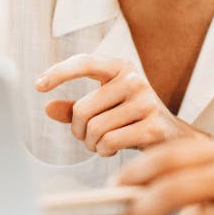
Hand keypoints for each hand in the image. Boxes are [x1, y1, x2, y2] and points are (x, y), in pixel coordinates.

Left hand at [34, 54, 208, 156]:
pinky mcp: (153, 126)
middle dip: (78, 131)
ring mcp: (146, 102)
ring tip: (103, 143)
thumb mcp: (104, 108)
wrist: (174, 138)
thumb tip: (48, 107)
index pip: (85, 63)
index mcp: (120, 67)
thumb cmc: (133, 119)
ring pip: (95, 129)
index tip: (39, 85)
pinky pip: (110, 142)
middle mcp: (134, 80)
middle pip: (82, 110)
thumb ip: (75, 107)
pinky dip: (104, 151)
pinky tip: (113, 150)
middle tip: (87, 137)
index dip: (59, 72)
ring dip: (92, 144)